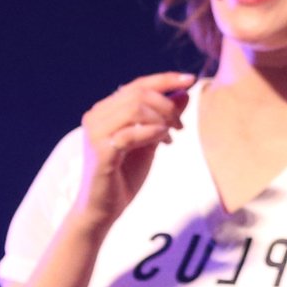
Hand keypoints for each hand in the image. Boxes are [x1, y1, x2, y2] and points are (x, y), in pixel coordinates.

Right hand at [75, 73, 196, 224]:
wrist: (105, 207)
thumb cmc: (126, 174)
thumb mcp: (151, 140)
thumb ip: (163, 117)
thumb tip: (183, 93)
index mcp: (106, 110)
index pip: (137, 85)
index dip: (165, 79)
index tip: (191, 79)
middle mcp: (96, 116)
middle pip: (138, 93)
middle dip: (167, 105)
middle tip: (181, 126)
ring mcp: (95, 132)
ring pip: (135, 108)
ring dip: (161, 119)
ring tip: (171, 135)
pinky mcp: (100, 151)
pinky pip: (131, 133)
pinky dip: (153, 133)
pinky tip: (164, 141)